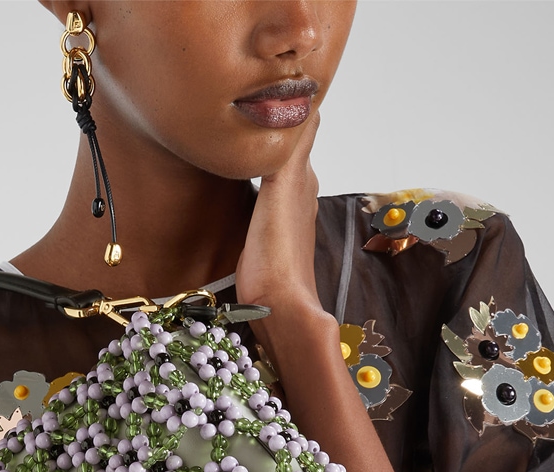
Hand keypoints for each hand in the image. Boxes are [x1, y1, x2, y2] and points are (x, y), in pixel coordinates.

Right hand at [234, 113, 331, 331]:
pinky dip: (259, 179)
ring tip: (251, 132)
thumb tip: (306, 106)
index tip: (286, 82)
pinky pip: (266, 195)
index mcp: (301, 180)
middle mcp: (298, 194)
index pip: (304, 130)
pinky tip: (247, 181)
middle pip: (290, 150)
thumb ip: (291, 150)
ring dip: (269, 154)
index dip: (296, 106)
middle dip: (280, 126)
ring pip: (279, 172)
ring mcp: (285, 216)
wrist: (276, 308)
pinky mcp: (269, 235)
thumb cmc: (278, 254)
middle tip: (260, 100)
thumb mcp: (283, 191)